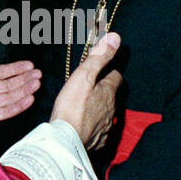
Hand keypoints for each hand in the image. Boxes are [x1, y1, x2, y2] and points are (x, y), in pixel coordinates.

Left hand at [0, 30, 40, 131]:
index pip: (2, 72)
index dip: (16, 68)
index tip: (30, 65)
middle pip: (9, 84)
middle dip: (25, 79)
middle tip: (38, 74)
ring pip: (10, 96)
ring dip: (24, 90)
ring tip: (37, 84)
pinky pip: (5, 111)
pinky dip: (17, 106)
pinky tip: (28, 99)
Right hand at [50, 32, 122, 149]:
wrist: (65, 142)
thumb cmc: (71, 107)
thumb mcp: (83, 76)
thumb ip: (99, 57)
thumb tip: (115, 37)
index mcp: (108, 92)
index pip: (116, 77)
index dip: (109, 71)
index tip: (101, 70)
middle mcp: (111, 110)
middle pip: (111, 95)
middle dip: (104, 90)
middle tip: (90, 87)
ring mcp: (106, 127)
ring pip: (106, 113)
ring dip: (99, 108)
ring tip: (85, 106)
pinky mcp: (98, 140)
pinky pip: (100, 130)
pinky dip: (94, 125)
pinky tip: (85, 125)